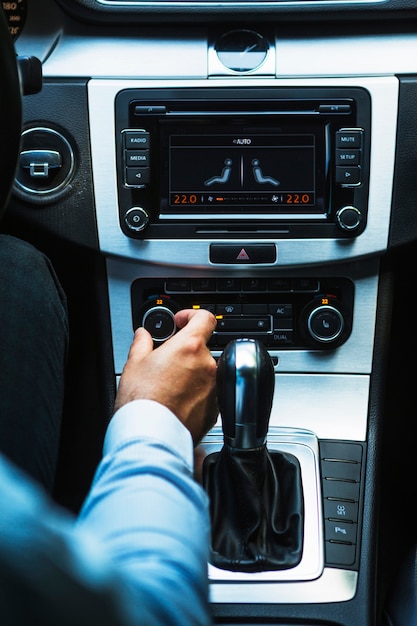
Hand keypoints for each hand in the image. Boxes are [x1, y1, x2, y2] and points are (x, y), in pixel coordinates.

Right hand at [114, 309, 217, 444]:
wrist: (151, 435)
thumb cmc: (142, 401)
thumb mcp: (134, 363)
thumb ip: (142, 343)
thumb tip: (143, 335)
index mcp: (189, 347)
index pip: (204, 318)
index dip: (192, 315)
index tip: (181, 321)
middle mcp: (207, 365)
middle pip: (201, 348)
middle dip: (184, 352)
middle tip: (164, 362)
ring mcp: (214, 388)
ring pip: (204, 373)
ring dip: (190, 374)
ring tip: (168, 387)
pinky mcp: (214, 409)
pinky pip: (207, 394)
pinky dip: (194, 394)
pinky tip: (176, 402)